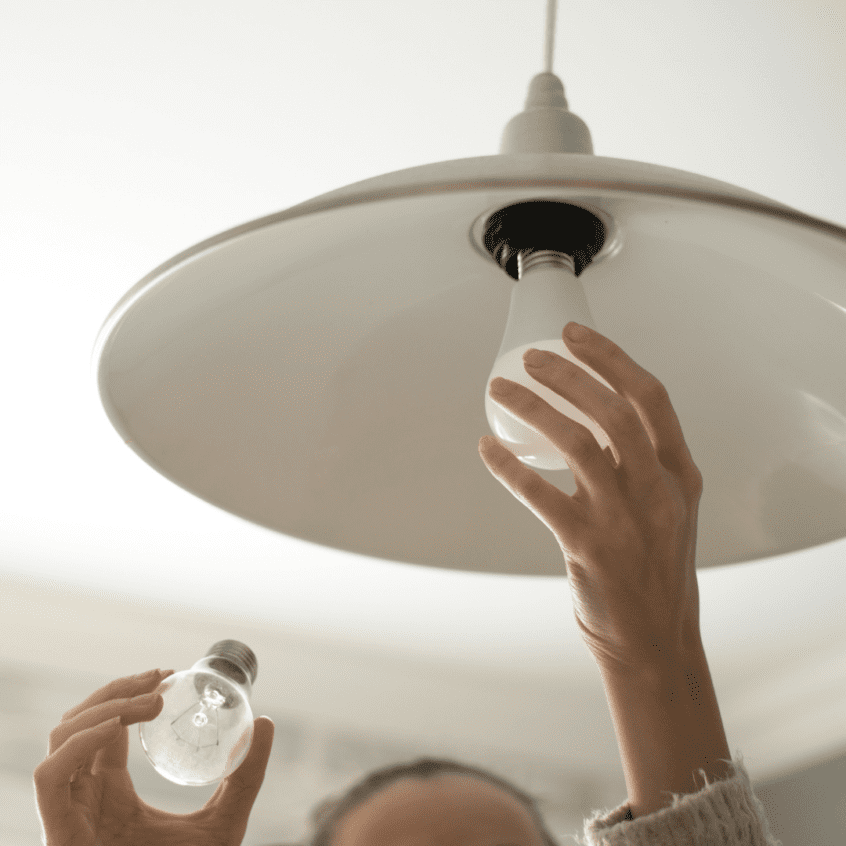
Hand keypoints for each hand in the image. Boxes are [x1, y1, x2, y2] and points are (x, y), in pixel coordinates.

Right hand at [33, 669, 274, 845]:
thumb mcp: (225, 820)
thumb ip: (246, 775)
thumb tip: (264, 721)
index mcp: (111, 792)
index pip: (105, 727)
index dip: (129, 692)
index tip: (168, 675)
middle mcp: (84, 798)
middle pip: (77, 723)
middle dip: (115, 690)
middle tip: (161, 680)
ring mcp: (70, 816)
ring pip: (60, 739)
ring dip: (103, 708)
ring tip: (150, 703)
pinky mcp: (61, 836)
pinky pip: (50, 778)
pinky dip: (80, 744)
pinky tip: (119, 729)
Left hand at [478, 323, 704, 673]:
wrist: (655, 643)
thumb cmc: (656, 573)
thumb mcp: (669, 512)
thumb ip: (642, 467)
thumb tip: (594, 423)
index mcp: (678, 476)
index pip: (650, 398)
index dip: (611, 358)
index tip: (575, 335)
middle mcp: (657, 491)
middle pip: (613, 411)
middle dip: (569, 375)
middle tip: (532, 358)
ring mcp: (624, 520)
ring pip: (576, 444)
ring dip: (533, 409)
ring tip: (501, 389)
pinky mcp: (589, 547)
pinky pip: (540, 495)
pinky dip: (509, 467)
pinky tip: (487, 449)